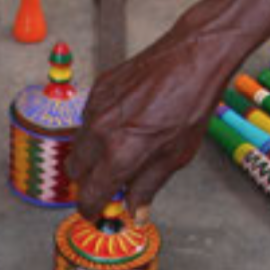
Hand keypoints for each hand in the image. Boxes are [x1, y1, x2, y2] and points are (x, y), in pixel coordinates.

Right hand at [67, 0, 269, 220]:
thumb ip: (149, 185)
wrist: (193, 57)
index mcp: (120, 154)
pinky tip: (123, 125)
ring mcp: (95, 108)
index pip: (89, 195)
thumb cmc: (192, 104)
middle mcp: (100, 132)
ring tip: (119, 152)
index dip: (91, 209)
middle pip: (76, 172)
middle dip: (89, 182)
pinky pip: (86, 119)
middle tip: (110, 183)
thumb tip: (135, 211)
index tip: (96, 212)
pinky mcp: (97, 89)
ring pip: (78, 145)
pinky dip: (97, 130)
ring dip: (91, 156)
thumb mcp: (177, 156)